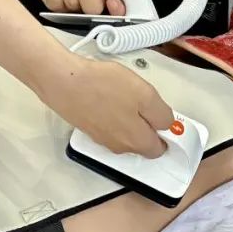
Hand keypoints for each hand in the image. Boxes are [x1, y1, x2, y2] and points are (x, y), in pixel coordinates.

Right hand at [38, 53, 174, 157]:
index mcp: (137, 141)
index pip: (159, 149)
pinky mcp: (89, 127)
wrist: (64, 82)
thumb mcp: (145, 94)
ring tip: (126, 94)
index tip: (165, 117)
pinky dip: (113, 115)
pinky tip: (109, 96)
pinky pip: (109, 125)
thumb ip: (161, 114)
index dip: (167, 134)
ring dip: (130, 119)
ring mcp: (102, 138)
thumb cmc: (104, 86)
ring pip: (125, 133)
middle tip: (145, 101)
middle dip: (148, 126)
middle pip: (142, 142)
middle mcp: (120, 146)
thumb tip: (168, 126)